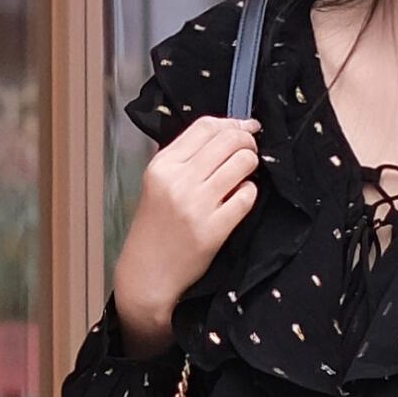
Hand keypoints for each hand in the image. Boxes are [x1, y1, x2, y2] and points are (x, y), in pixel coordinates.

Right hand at [113, 116, 260, 353]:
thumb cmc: (155, 227)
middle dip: (247, 141)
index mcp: (161, 166)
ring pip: (243, 163)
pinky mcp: (214, 229)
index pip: (205, 127)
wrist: (147, 273)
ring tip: (244, 175)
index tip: (245, 128)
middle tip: (250, 150)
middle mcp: (178, 181)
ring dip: (251, 165)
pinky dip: (249, 193)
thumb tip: (228, 131)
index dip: (231, 123)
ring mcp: (196, 206)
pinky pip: (247, 196)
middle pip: (228, 141)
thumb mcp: (157, 183)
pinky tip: (240, 198)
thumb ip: (185, 157)